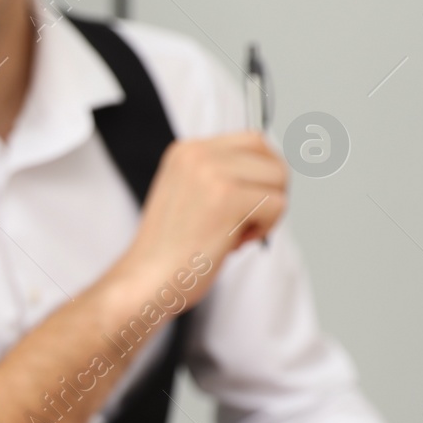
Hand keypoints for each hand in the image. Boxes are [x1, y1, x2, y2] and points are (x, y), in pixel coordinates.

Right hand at [107, 131, 287, 307]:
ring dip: (267, 212)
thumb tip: (270, 173)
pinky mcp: (227, 197)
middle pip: (269, 156)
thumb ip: (221, 176)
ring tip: (235, 233)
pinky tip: (235, 242)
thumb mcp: (190, 195)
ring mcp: (211, 172)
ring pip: (278, 178)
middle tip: (247, 220)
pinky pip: (278, 204)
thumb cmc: (168, 251)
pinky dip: (266, 229)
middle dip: (271, 190)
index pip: (252, 141)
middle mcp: (197, 153)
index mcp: (186, 150)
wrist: (144, 281)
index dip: (260, 174)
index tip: (245, 204)